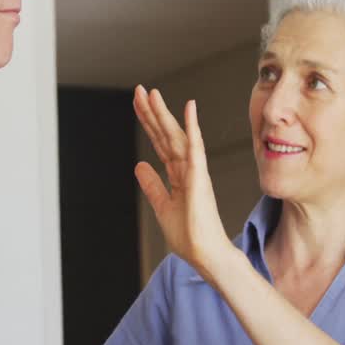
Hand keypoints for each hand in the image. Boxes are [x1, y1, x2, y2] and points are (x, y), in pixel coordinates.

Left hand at [133, 85, 231, 274]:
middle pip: (166, 134)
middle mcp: (187, 168)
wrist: (205, 254)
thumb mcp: (162, 206)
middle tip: (140, 90)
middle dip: (152, 112)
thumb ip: (153, 185)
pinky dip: (193, 128)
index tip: (139, 104)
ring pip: (177, 136)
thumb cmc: (190, 234)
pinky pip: (195, 149)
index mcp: (178, 174)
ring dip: (165, 114)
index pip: (160, 142)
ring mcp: (194, 171)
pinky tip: (189, 110)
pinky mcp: (200, 178)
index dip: (149, 122)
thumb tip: (140, 166)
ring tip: (153, 94)